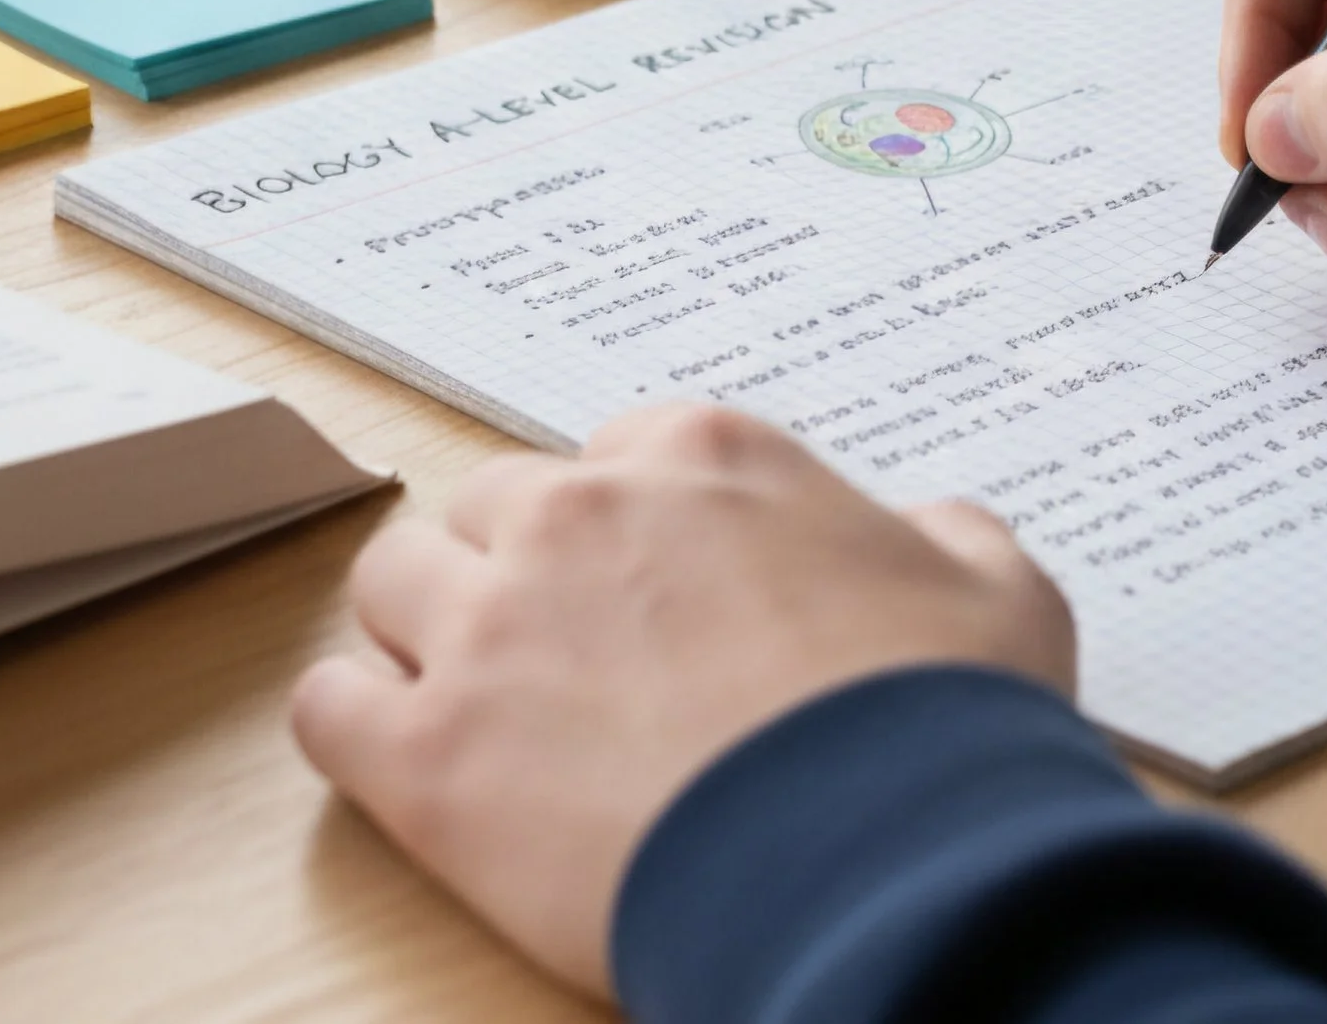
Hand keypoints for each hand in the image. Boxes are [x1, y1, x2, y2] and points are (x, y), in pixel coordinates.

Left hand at [291, 401, 1072, 996]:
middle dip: (518, 569)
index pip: (615, 459)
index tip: (652, 594)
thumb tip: (927, 533)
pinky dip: (355, 729)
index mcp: (699, 457)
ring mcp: (493, 627)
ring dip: (423, 631)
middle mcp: (579, 513)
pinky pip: (330, 709)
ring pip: (393, 582)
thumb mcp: (996, 587)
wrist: (888, 870)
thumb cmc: (943, 728)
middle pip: (491, 508)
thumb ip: (943, 536)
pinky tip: (402, 762)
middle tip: (564, 654)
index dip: (633, 533)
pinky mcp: (431, 756)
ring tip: (473, 701)